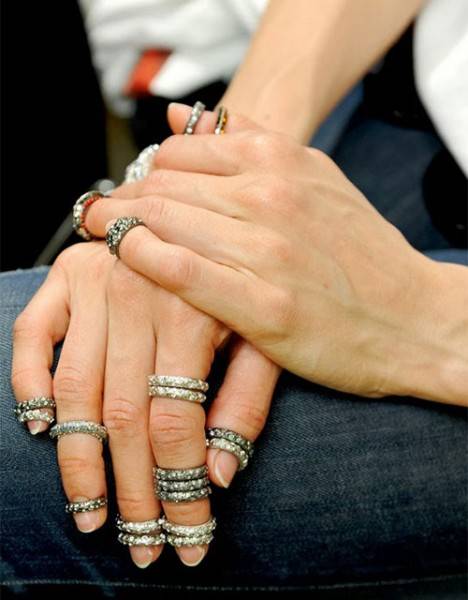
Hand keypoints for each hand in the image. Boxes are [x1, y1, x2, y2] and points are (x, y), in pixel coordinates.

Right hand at [12, 244, 278, 568]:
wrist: (216, 215)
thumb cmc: (247, 282)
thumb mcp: (267, 335)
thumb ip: (247, 400)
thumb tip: (219, 474)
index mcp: (196, 310)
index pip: (177, 422)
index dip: (180, 490)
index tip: (187, 537)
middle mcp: (141, 295)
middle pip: (126, 416)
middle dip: (133, 492)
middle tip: (140, 545)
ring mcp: (98, 282)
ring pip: (76, 389)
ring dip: (78, 461)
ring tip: (91, 514)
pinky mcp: (68, 274)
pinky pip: (33, 333)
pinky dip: (30, 381)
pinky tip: (43, 428)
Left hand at [86, 105, 467, 405]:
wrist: (415, 317)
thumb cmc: (363, 255)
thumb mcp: (316, 178)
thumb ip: (247, 144)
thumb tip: (181, 117)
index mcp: (282, 160)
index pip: (178, 152)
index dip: (143, 174)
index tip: (132, 196)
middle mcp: (270, 194)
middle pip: (161, 184)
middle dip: (120, 201)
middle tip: (102, 218)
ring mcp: (266, 248)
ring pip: (163, 219)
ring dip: (120, 228)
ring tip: (106, 239)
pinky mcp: (262, 303)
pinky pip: (178, 268)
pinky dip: (142, 259)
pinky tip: (129, 261)